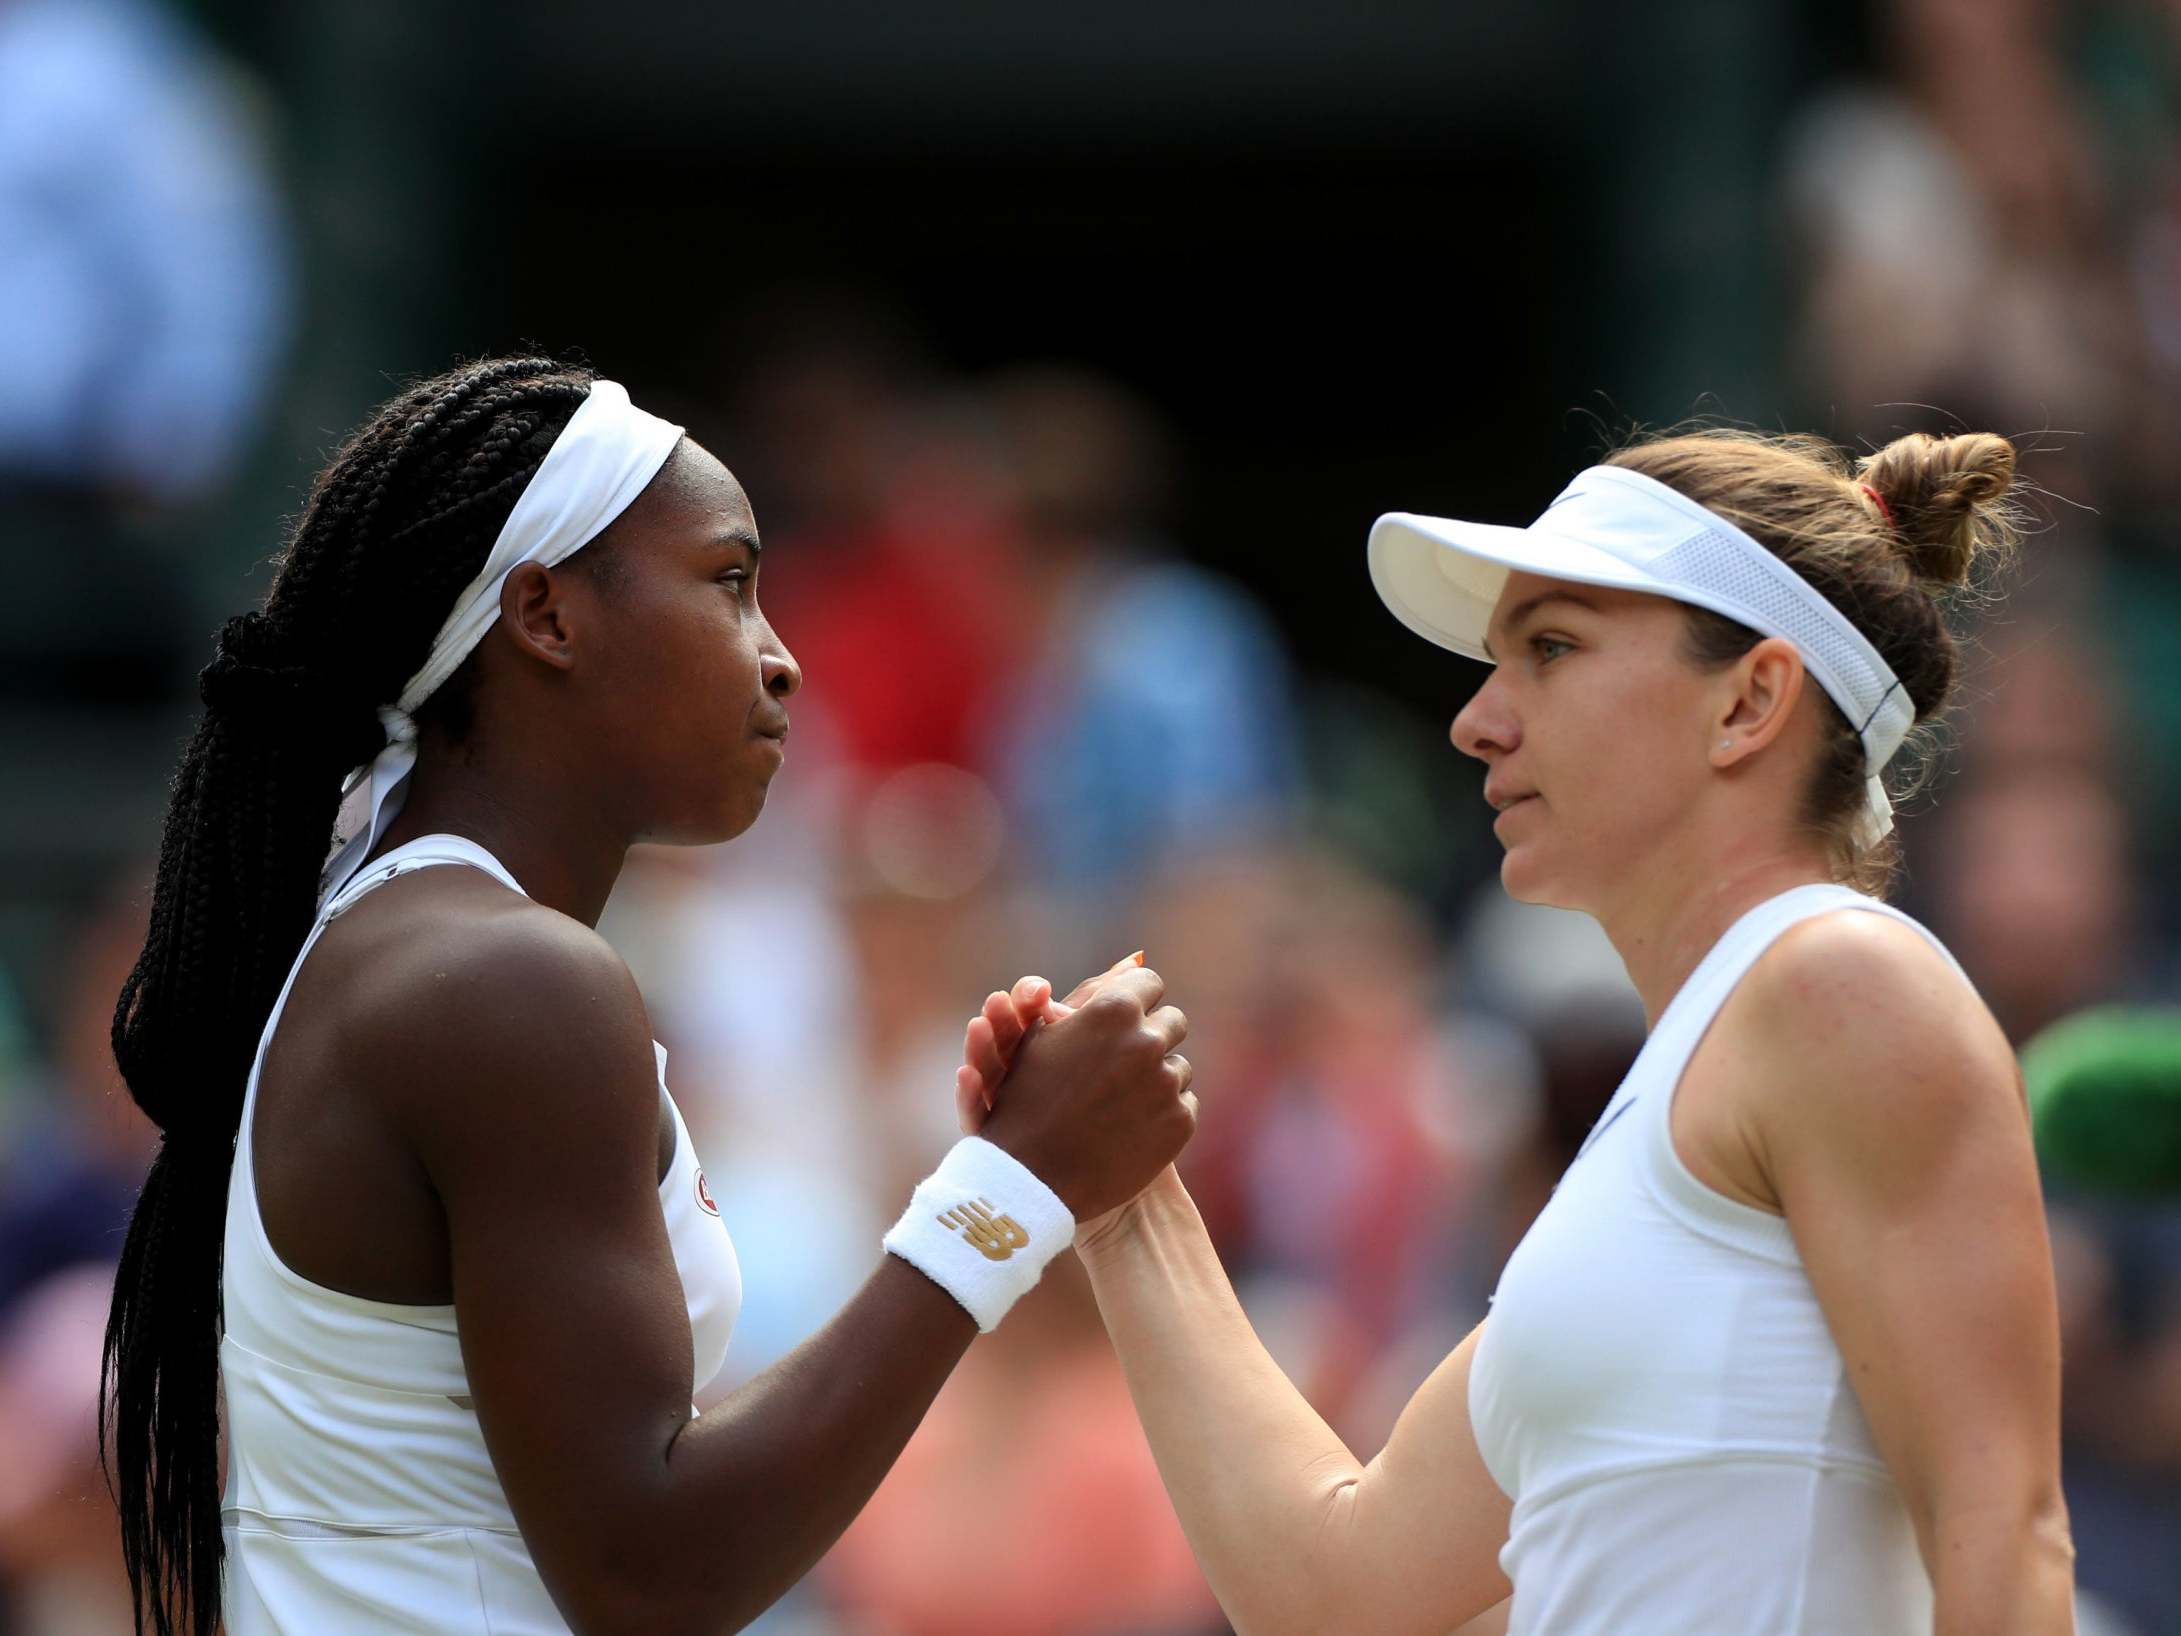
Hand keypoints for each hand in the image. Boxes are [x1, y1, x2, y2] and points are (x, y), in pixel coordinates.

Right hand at [971, 960, 1194, 1222]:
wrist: (1030, 1179)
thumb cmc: (1027, 1099)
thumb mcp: (1044, 1037)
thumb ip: (1091, 994)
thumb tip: (1134, 959)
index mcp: (1113, 1010)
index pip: (1148, 982)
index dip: (1132, 1001)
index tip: (1119, 1023)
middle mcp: (1147, 1040)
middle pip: (1172, 1021)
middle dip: (1150, 1036)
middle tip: (1121, 1064)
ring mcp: (1166, 1083)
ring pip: (1179, 1066)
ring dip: (1156, 1078)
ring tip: (1118, 1102)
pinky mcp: (1180, 1122)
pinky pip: (1186, 1103)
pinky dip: (1163, 1113)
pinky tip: (1130, 1127)